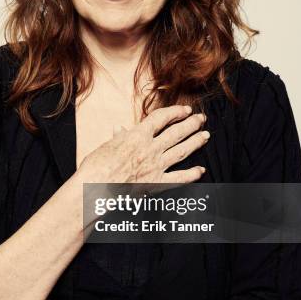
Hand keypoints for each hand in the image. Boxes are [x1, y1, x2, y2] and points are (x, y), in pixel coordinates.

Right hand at [76, 105, 208, 185]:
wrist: (95, 189)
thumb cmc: (96, 167)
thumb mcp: (106, 146)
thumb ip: (119, 138)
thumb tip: (120, 129)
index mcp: (137, 136)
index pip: (161, 118)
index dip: (175, 112)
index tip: (185, 109)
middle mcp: (150, 149)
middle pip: (176, 133)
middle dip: (191, 124)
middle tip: (201, 118)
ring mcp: (155, 167)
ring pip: (181, 151)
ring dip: (195, 143)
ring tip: (205, 136)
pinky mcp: (156, 184)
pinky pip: (179, 179)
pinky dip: (191, 175)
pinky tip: (201, 170)